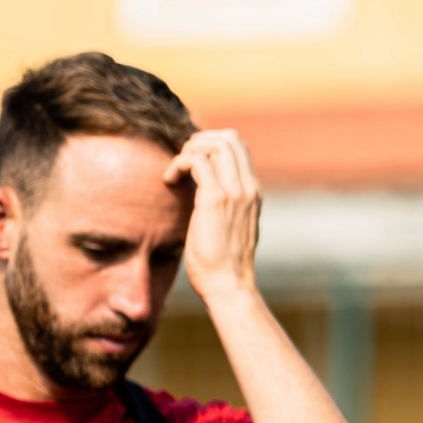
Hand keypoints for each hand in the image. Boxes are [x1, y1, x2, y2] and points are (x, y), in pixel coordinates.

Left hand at [164, 130, 261, 302]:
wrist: (229, 284)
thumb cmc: (224, 263)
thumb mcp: (232, 227)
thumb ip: (227, 206)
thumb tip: (207, 194)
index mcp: (253, 192)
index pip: (239, 148)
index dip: (212, 144)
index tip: (193, 162)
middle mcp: (248, 187)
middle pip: (230, 138)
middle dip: (201, 140)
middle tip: (183, 161)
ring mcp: (235, 192)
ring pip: (216, 144)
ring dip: (190, 149)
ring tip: (176, 170)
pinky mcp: (215, 199)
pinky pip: (197, 161)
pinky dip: (179, 163)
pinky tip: (169, 180)